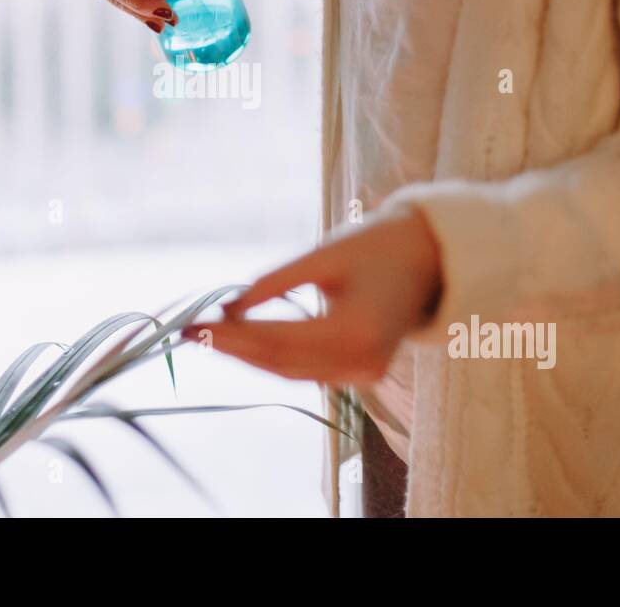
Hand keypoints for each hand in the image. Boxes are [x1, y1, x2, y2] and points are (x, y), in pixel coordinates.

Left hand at [185, 212, 441, 384]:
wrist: (430, 259)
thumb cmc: (376, 246)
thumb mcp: (322, 256)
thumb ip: (275, 283)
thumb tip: (228, 307)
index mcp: (356, 331)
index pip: (278, 341)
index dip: (232, 337)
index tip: (195, 325)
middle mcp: (361, 362)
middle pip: (279, 363)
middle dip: (231, 349)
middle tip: (189, 333)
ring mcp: (363, 373)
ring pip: (289, 372)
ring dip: (246, 356)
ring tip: (206, 337)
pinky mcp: (361, 372)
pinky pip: (305, 369)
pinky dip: (271, 357)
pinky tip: (240, 343)